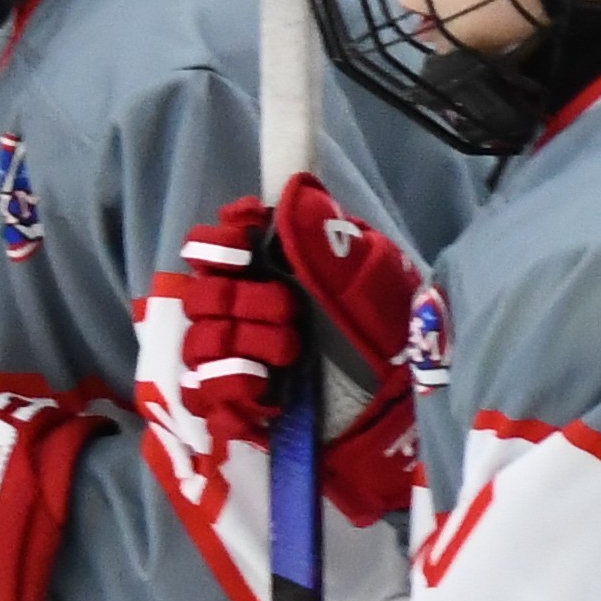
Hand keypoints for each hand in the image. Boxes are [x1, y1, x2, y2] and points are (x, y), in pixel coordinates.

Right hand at [166, 179, 424, 523]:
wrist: (402, 399)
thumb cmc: (385, 326)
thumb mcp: (366, 270)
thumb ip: (323, 233)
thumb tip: (289, 192)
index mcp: (266, 273)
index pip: (210, 249)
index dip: (217, 245)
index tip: (243, 248)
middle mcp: (241, 313)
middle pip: (198, 298)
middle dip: (240, 301)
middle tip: (287, 310)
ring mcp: (233, 362)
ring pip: (199, 346)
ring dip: (242, 344)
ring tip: (289, 352)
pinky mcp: (236, 408)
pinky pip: (205, 398)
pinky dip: (232, 391)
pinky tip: (265, 388)